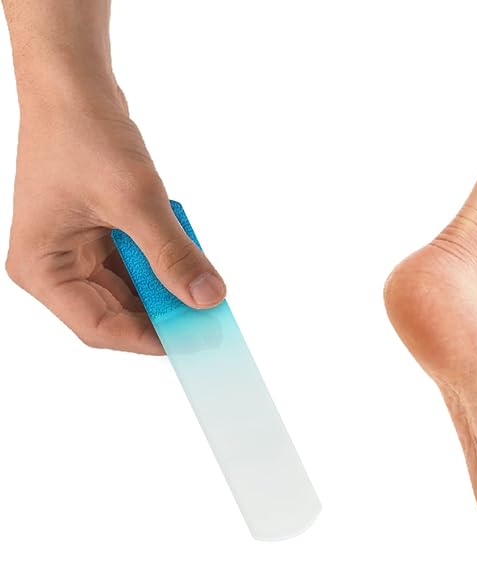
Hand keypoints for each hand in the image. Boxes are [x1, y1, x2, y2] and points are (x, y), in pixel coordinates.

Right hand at [5, 88, 225, 353]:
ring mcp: (79, 254)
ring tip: (204, 290)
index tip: (193, 342)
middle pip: (117, 313)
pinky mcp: (100, 238)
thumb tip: (207, 297)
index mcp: (44, 268)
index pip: (98, 327)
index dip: (148, 339)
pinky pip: (138, 266)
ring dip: (168, 290)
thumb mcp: (135, 200)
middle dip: (164, 315)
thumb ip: (172, 254)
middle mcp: (58, 267)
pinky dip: (165, 267)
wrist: (75, 87)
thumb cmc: (84, 134)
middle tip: (209, 321)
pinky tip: (190, 264)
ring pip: (133, 292)